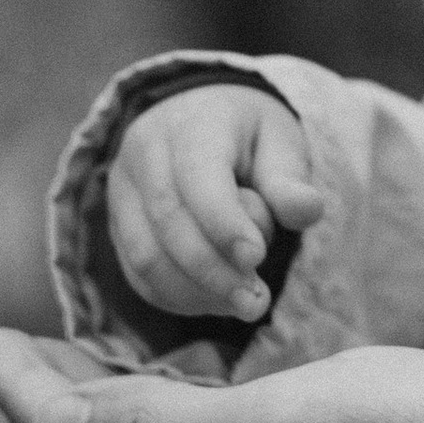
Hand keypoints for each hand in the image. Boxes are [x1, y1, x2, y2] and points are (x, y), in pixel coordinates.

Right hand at [108, 84, 324, 322]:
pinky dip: (176, 296)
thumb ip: (288, 178)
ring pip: (145, 254)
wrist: (199, 117)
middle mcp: (145, 152)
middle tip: (257, 302)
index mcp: (191, 124)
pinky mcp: (117, 224)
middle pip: (167, 222)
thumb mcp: (279, 139)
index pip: (197, 176)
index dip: (224, 224)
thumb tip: (306, 211)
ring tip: (244, 305)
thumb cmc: (248, 135)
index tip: (256, 259)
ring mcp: (123, 190)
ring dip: (195, 291)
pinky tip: (216, 302)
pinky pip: (136, 272)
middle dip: (213, 270)